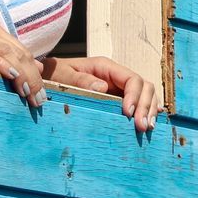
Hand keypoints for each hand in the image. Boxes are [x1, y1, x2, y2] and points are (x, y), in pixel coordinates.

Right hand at [0, 21, 45, 108]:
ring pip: (5, 53)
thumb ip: (8, 58)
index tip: (43, 91)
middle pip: (16, 52)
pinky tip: (12, 76)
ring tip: (30, 94)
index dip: (34, 70)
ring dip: (21, 75)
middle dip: (32, 76)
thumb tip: (38, 67)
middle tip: (39, 99)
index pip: (20, 50)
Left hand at [42, 55, 164, 133]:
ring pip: (145, 95)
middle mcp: (116, 77)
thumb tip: (103, 88)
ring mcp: (118, 89)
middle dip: (146, 106)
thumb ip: (80, 80)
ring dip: (149, 110)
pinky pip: (138, 103)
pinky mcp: (118, 100)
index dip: (135, 95)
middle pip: (144, 86)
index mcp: (105, 67)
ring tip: (146, 129)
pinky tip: (151, 123)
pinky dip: (146, 112)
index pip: (131, 78)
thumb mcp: (62, 75)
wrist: (46, 78)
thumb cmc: (53, 75)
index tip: (128, 113)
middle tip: (142, 127)